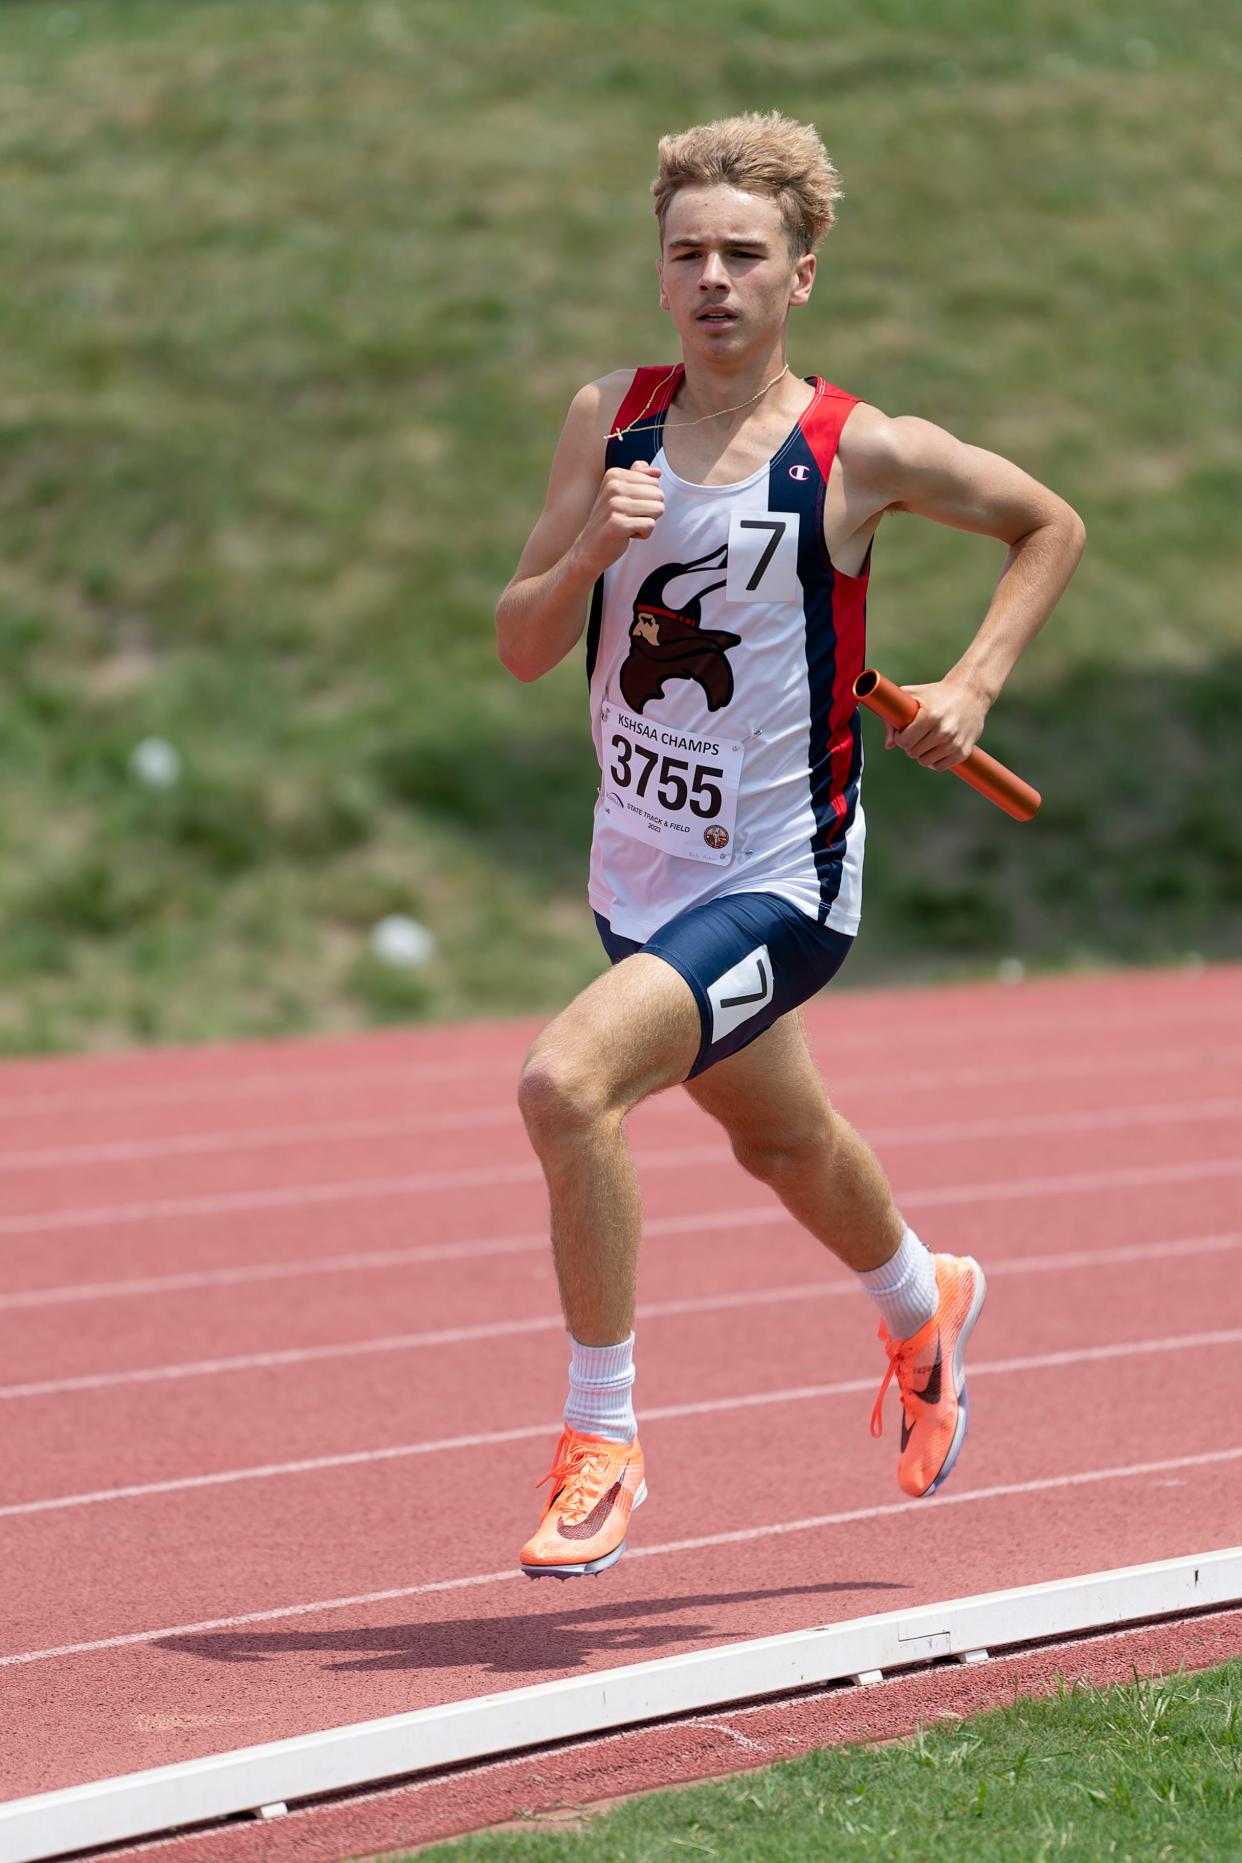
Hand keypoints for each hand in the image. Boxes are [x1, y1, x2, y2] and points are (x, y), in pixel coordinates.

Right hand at [575, 461, 663, 575]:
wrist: (589, 547)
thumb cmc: (608, 520)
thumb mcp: (620, 493)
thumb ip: (639, 477)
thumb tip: (657, 472)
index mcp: (615, 475)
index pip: (655, 482)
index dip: (647, 498)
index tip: (629, 506)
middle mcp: (614, 487)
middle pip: (659, 495)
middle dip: (650, 510)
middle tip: (630, 517)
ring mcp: (615, 505)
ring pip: (658, 509)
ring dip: (647, 522)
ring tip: (629, 525)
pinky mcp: (618, 524)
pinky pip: (650, 525)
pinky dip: (643, 534)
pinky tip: (628, 534)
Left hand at [883, 676, 991, 770]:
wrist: (971, 693)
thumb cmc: (936, 694)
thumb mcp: (911, 696)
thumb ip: (892, 718)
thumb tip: (889, 746)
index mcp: (930, 716)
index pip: (904, 742)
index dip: (901, 738)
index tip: (904, 731)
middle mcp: (944, 730)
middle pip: (913, 753)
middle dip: (911, 745)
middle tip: (917, 734)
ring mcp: (955, 743)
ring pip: (925, 762)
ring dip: (922, 753)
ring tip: (927, 740)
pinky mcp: (964, 752)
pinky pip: (940, 767)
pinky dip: (935, 760)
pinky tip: (937, 748)